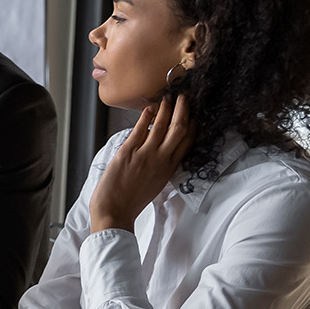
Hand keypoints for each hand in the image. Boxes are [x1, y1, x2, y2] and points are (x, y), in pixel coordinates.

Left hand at [90, 95, 191, 232]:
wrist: (114, 211)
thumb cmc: (132, 200)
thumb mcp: (155, 183)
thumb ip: (161, 166)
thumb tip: (161, 148)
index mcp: (169, 169)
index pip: (187, 142)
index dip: (193, 125)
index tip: (194, 113)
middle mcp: (161, 160)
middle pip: (179, 130)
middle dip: (184, 111)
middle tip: (185, 96)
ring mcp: (145, 155)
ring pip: (162, 126)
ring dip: (167, 109)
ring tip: (169, 97)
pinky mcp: (128, 153)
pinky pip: (140, 130)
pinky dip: (146, 117)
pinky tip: (149, 108)